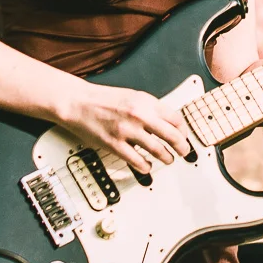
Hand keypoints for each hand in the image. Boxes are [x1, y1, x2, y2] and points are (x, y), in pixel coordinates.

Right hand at [54, 81, 192, 175]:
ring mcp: (127, 130)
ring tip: (168, 160)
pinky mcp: (114, 144)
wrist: (78, 102)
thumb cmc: (103, 99)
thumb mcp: (133, 96)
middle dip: (182, 147)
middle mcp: (139, 115)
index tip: (184, 136)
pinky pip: (137, 161)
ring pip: (158, 150)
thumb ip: (150, 108)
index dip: (183, 131)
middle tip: (184, 152)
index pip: (175, 118)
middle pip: (171, 135)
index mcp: (145, 101)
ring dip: (167, 158)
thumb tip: (168, 123)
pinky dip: (146, 166)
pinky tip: (147, 166)